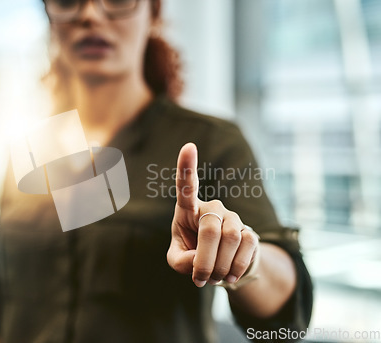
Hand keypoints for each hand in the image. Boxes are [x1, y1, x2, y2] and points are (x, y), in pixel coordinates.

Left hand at [166, 143, 259, 287]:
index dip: (187, 167)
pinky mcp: (250, 232)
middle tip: (200, 279)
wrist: (221, 267)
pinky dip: (235, 268)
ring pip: (230, 238)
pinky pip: (247, 247)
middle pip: (210, 229)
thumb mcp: (178, 261)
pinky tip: (230, 276)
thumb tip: (202, 262)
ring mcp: (233, 218)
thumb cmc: (193, 256)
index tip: (189, 146)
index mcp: (188, 209)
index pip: (186, 186)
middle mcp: (212, 208)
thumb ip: (181, 261)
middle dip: (205, 260)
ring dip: (220, 266)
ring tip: (215, 277)